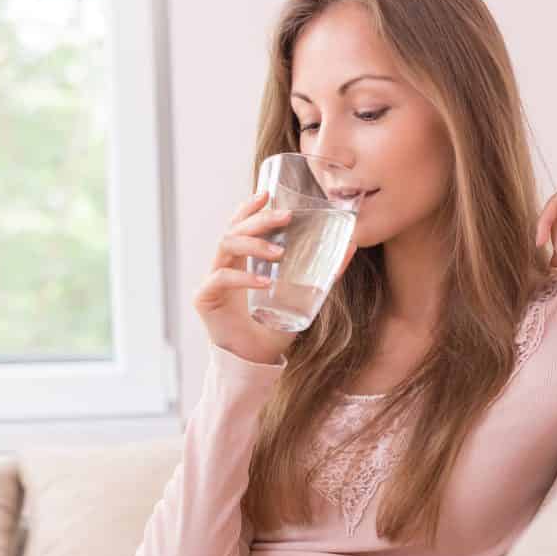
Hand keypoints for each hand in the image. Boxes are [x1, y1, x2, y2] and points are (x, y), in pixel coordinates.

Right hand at [193, 188, 356, 365]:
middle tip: (285, 217)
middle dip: (259, 220)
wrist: (254, 361)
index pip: (240, 224)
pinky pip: (222, 278)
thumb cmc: (273, 327)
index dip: (250, 207)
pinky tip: (265, 283)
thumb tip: (351, 247)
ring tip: (279, 253)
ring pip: (226, 246)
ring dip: (254, 244)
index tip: (267, 194)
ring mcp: (212, 280)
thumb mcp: (302, 296)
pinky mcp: (205, 299)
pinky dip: (244, 278)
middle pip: (235, 229)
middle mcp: (224, 264)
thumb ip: (322, 273)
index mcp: (241, 260)